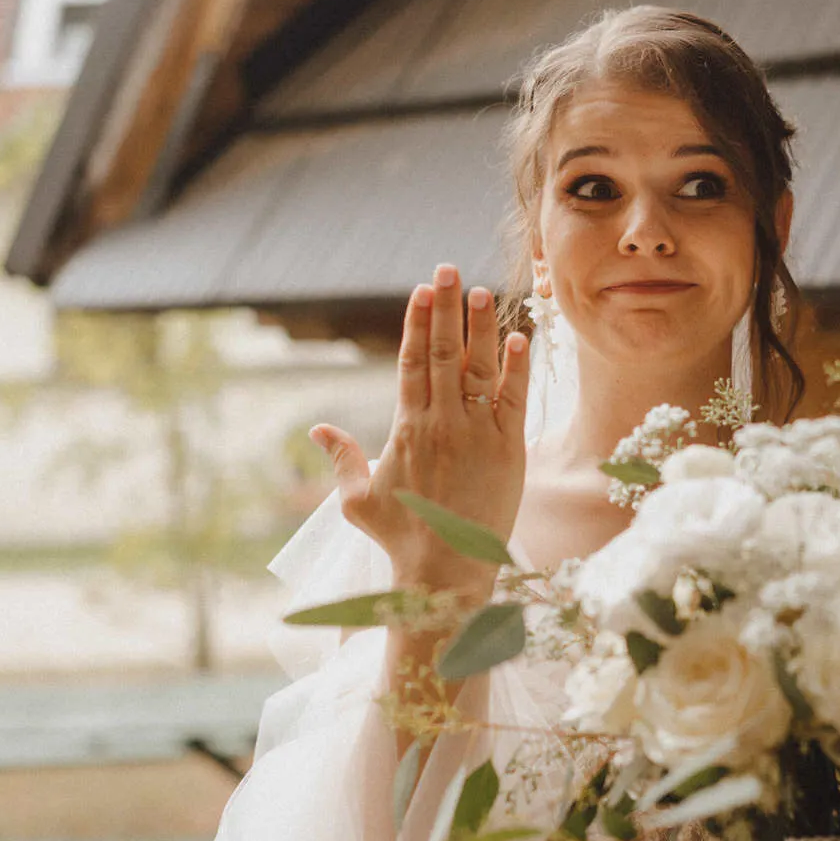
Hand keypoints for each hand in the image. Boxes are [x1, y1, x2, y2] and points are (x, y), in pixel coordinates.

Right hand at [311, 263, 531, 594]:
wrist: (444, 572)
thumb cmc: (400, 539)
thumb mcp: (358, 501)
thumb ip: (342, 459)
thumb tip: (318, 430)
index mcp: (406, 429)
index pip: (411, 364)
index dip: (416, 324)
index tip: (421, 291)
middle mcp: (441, 424)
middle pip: (442, 354)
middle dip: (445, 309)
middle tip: (448, 268)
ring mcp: (476, 435)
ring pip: (478, 370)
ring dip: (481, 328)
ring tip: (482, 291)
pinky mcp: (508, 451)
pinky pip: (513, 401)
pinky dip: (516, 369)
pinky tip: (521, 337)